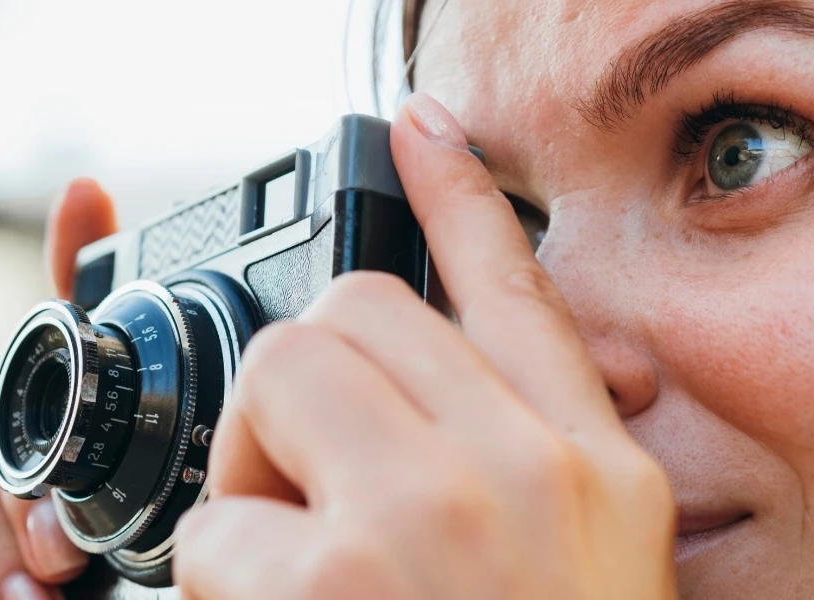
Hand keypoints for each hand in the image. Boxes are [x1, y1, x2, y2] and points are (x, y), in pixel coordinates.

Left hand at [173, 94, 678, 599]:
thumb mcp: (597, 562)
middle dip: (314, 380)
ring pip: (281, 367)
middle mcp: (524, 471)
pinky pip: (216, 519)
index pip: (515, 292)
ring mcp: (425, 514)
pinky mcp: (326, 581)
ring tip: (291, 557)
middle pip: (364, 306)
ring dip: (255, 458)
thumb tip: (508, 383)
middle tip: (316, 479)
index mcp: (597, 472)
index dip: (459, 199)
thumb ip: (542, 456)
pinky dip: (222, 571)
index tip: (420, 132)